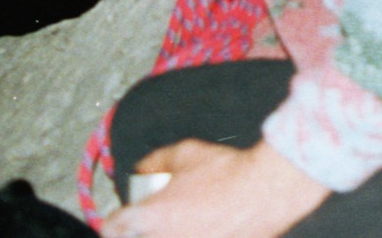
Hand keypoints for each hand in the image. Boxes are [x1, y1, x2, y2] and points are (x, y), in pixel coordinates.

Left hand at [101, 138, 330, 237]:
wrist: (269, 189)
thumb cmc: (227, 171)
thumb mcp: (186, 152)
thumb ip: (155, 162)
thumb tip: (143, 168)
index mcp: (149, 217)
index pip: (112, 228)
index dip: (116, 220)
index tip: (123, 217)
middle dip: (141, 230)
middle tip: (158, 219)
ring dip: (169, 233)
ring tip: (188, 221)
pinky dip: (198, 234)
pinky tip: (208, 227)